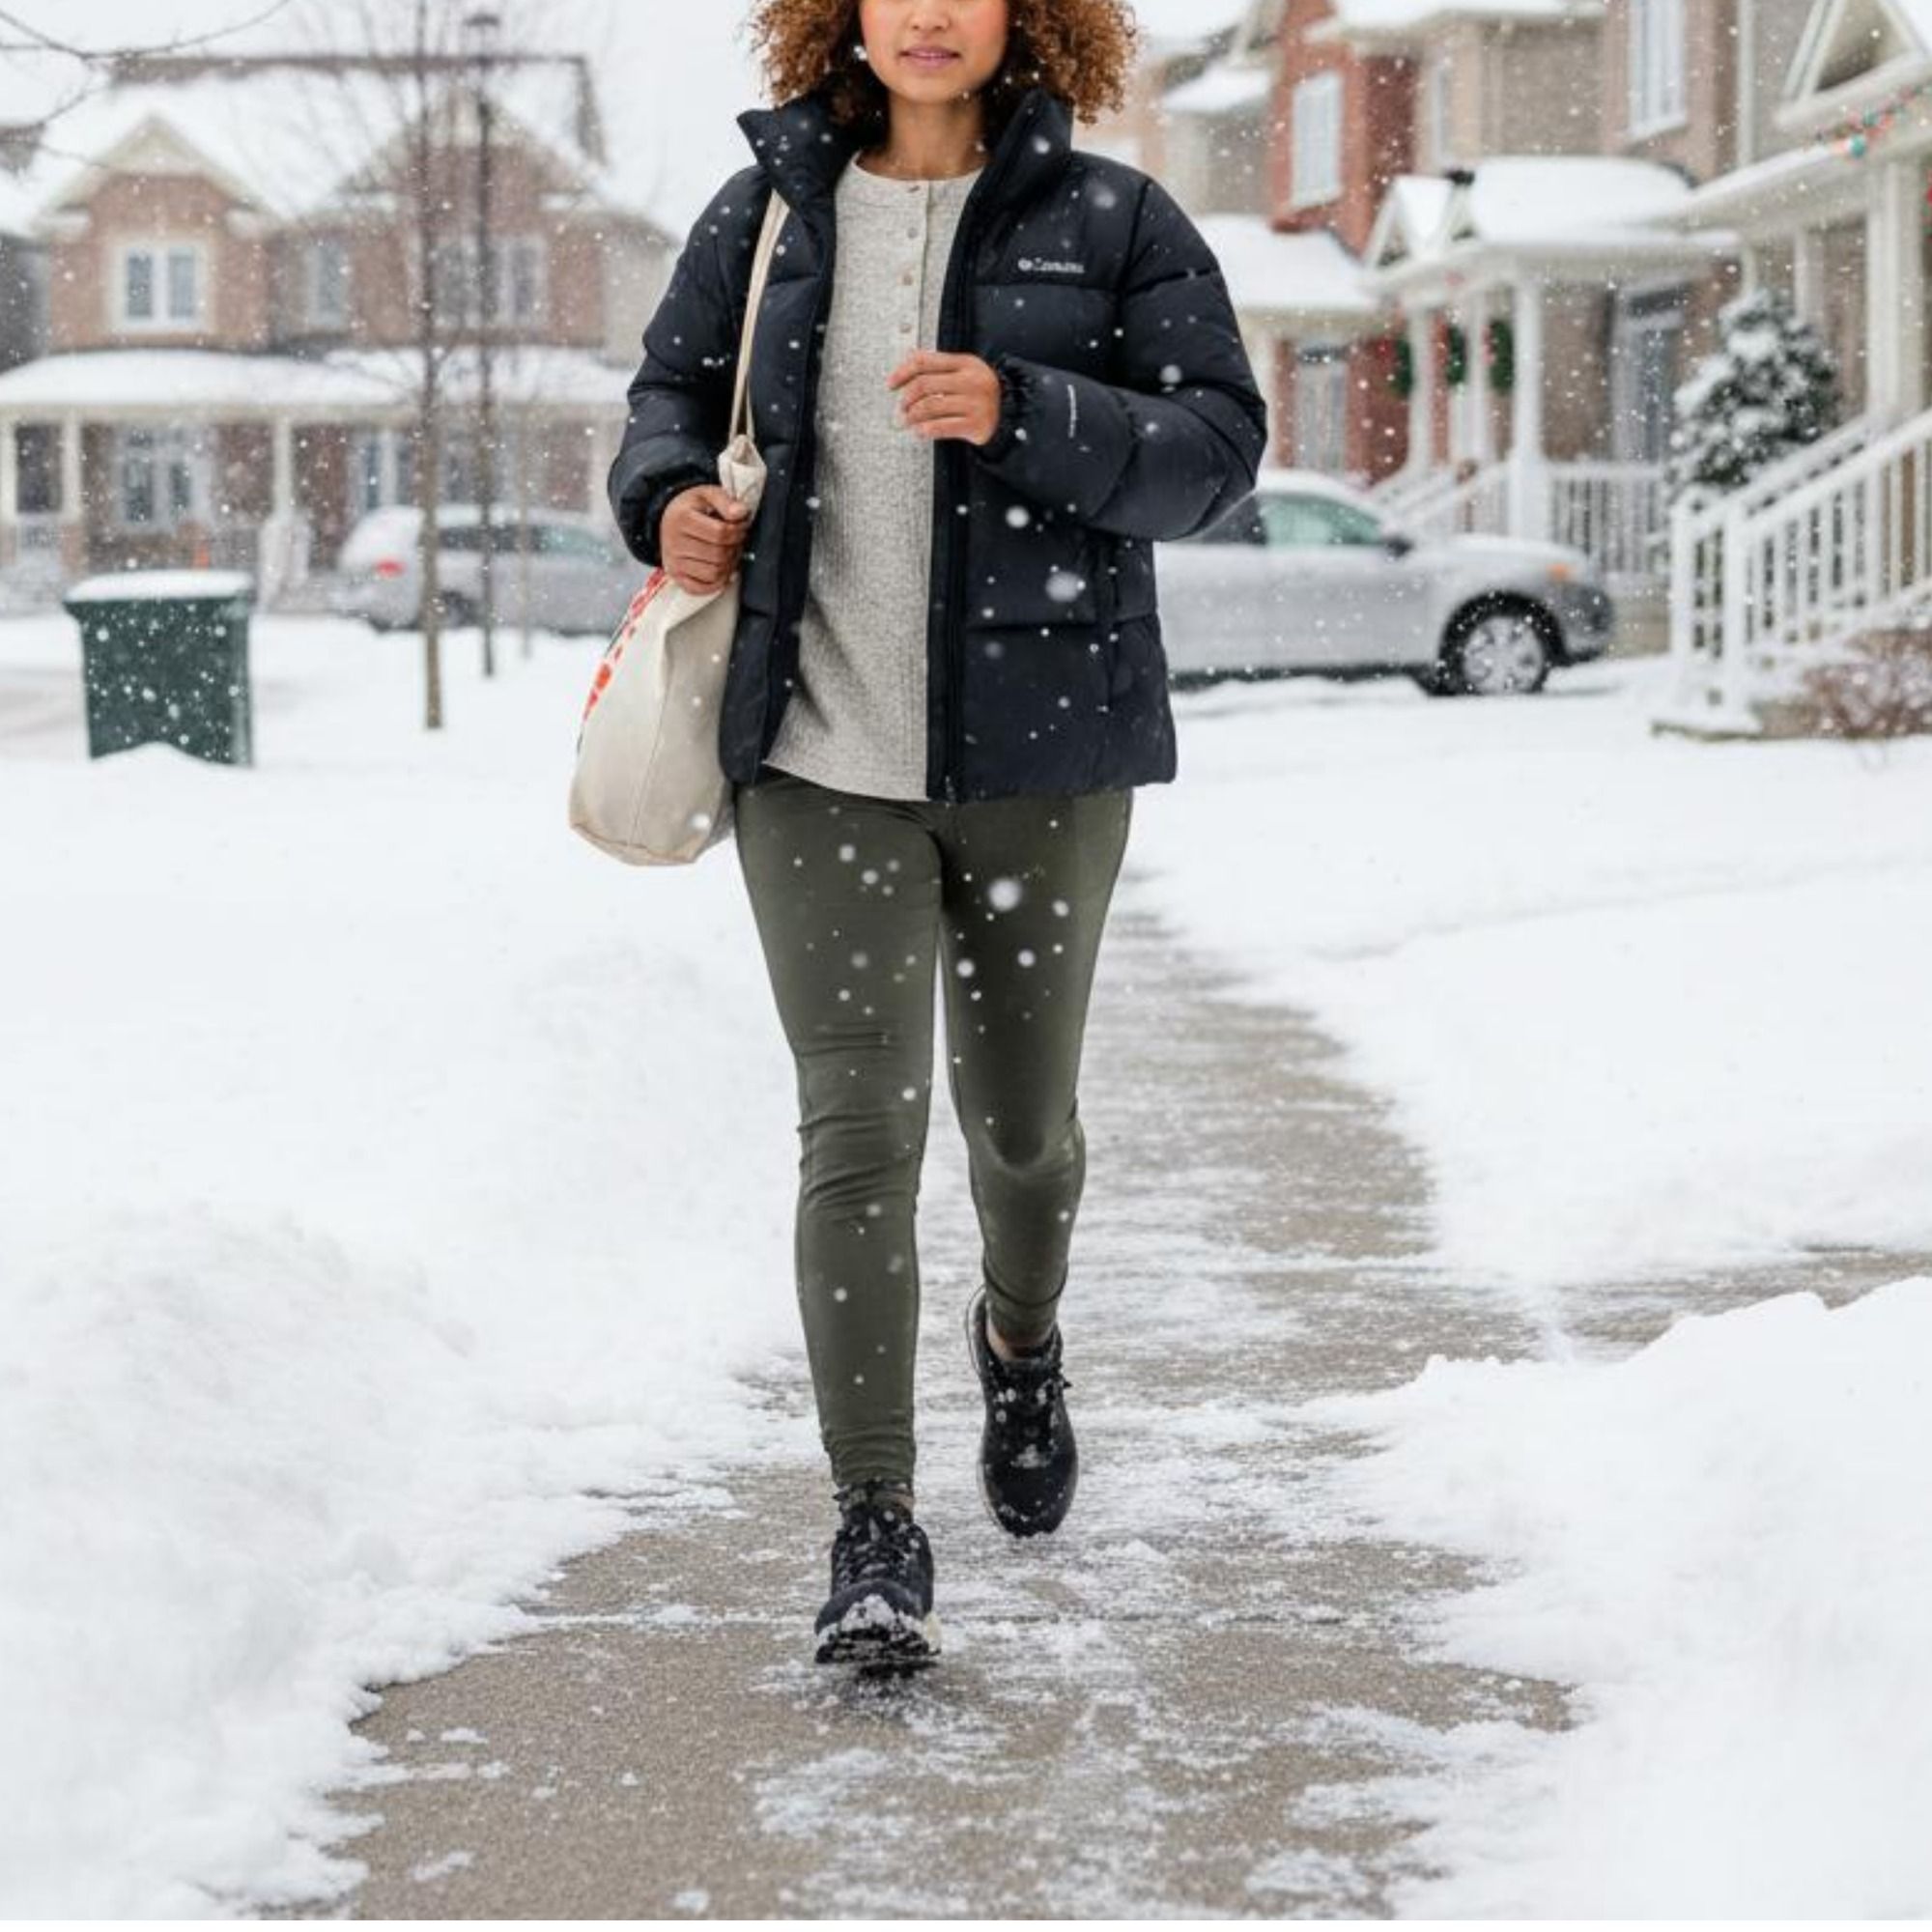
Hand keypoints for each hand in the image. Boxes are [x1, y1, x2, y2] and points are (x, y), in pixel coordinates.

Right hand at [661, 484, 750, 594]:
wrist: (669, 519)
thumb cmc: (692, 508)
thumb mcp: (707, 494)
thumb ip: (725, 501)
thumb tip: (741, 513)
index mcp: (682, 518)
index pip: (720, 533)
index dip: (738, 531)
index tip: (742, 526)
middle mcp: (675, 543)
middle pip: (719, 555)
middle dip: (735, 548)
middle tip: (737, 541)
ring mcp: (674, 562)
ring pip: (714, 573)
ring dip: (729, 566)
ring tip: (729, 553)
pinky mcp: (676, 577)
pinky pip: (702, 588)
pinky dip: (717, 582)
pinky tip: (721, 569)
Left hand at [886, 350, 1001, 445]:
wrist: (1011, 412)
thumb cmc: (980, 392)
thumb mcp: (964, 370)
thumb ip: (938, 364)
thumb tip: (909, 355)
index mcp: (964, 363)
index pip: (924, 362)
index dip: (902, 372)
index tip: (891, 384)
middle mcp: (970, 381)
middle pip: (924, 385)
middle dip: (906, 399)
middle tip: (901, 408)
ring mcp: (974, 403)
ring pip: (930, 407)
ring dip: (912, 416)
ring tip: (907, 421)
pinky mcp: (975, 425)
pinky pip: (942, 427)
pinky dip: (925, 430)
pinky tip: (919, 431)